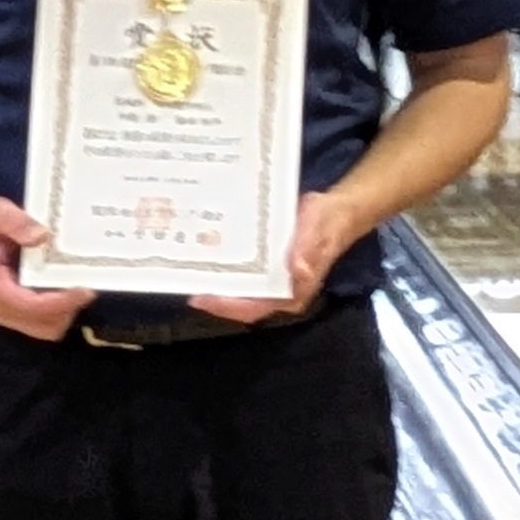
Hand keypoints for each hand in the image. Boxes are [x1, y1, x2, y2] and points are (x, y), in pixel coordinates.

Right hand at [0, 194, 94, 341]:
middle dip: (66, 311)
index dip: (60, 302)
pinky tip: (64, 291)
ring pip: (42, 329)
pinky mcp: (9, 309)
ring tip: (77, 289)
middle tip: (85, 287)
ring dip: (63, 314)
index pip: (29, 305)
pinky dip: (56, 313)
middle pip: (40, 325)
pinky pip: (38, 323)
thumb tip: (43, 236)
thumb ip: (18, 223)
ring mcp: (1, 310)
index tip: (84, 290)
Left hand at [189, 188, 358, 324]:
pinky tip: (203, 251)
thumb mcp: (319, 232)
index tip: (201, 297)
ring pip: (236, 288)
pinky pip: (239, 271)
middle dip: (211, 295)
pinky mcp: (265, 265)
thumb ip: (308, 250)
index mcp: (292, 293)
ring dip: (213, 280)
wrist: (336, 210)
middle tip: (182, 280)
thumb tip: (297, 270)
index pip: (253, 309)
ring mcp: (270, 279)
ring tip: (185, 267)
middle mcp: (278, 292)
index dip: (226, 307)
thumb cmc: (329, 223)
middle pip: (238, 302)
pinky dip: (221, 265)